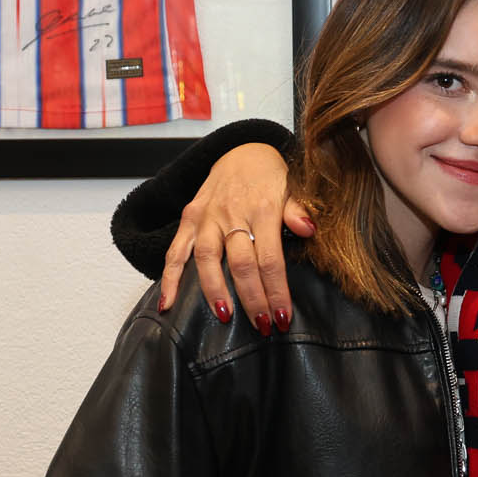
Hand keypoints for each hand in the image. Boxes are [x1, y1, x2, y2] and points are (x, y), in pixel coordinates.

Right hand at [160, 142, 310, 330]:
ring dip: (214, 291)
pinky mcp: (189, 218)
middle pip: (240, 264)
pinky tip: (168, 303)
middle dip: (251, 298)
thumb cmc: (271, 176)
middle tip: (261, 326)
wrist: (242, 150)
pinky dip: (169, 278)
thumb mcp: (293, 187)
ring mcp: (207, 217)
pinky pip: (176, 251)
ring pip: (206, 258)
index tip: (282, 317)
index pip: (270, 258)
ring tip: (224, 317)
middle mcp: (232, 214)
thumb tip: (309, 228)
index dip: (276, 291)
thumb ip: (298, 210)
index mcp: (263, 209)